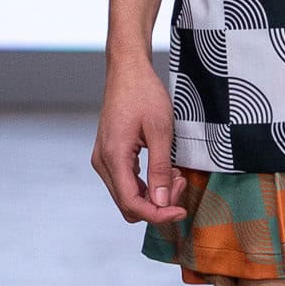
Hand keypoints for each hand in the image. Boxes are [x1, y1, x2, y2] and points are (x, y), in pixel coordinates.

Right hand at [92, 62, 189, 226]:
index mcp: (113, 157)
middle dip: (158, 204)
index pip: (132, 204)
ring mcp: (104, 160)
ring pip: (127, 197)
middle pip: (128, 205)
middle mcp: (103, 162)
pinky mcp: (110, 156)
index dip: (159, 214)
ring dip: (153, 194)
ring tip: (175, 174)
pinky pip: (127, 183)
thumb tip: (163, 202)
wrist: (127, 71)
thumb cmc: (143, 93)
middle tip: (181, 182)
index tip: (181, 211)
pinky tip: (165, 170)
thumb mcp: (160, 130)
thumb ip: (160, 169)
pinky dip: (147, 184)